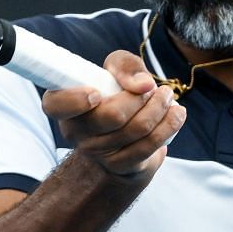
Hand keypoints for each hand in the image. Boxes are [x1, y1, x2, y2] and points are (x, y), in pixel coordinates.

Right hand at [40, 50, 184, 185]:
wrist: (125, 138)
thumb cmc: (115, 95)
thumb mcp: (115, 71)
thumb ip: (124, 66)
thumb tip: (143, 85)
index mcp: (63, 105)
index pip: (56, 104)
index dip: (75, 100)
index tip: (97, 94)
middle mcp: (74, 132)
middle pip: (112, 116)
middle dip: (141, 98)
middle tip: (153, 88)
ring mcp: (96, 152)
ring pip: (137, 128)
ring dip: (160, 107)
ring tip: (167, 96)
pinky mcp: (119, 165)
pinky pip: (150, 144)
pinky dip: (170, 124)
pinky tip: (177, 113)